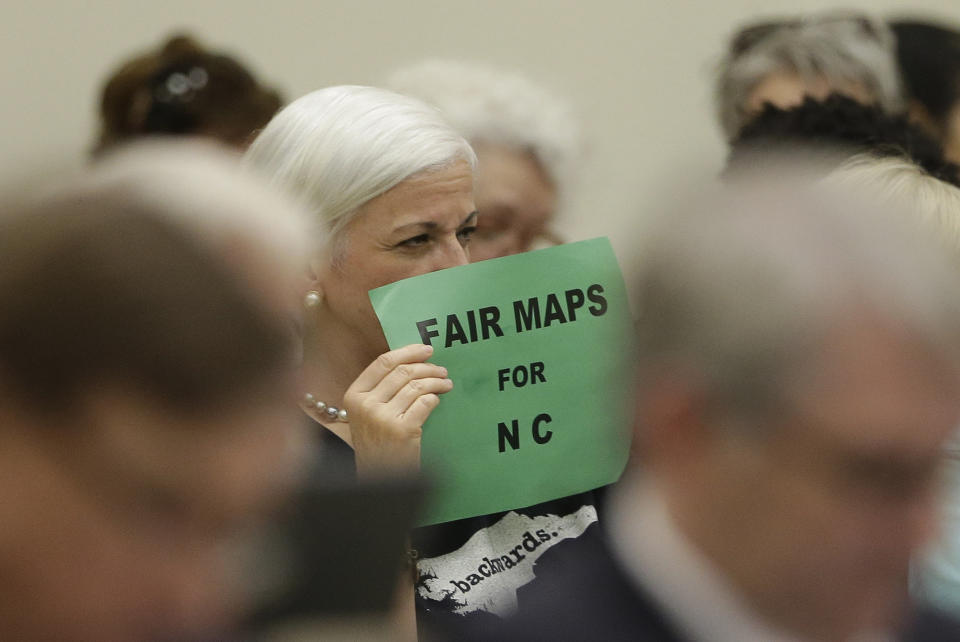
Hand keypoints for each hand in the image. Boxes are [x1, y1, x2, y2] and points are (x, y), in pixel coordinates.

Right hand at [343, 344, 452, 475]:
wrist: (378, 478)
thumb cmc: (376, 443)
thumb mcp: (366, 414)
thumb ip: (380, 389)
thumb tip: (411, 361)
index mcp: (353, 396)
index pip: (382, 362)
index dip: (407, 352)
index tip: (426, 350)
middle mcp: (365, 405)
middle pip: (402, 372)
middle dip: (427, 367)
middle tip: (442, 370)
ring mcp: (383, 418)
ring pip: (417, 386)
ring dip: (437, 381)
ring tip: (446, 384)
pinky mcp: (402, 430)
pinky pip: (425, 402)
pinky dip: (435, 398)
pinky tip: (438, 400)